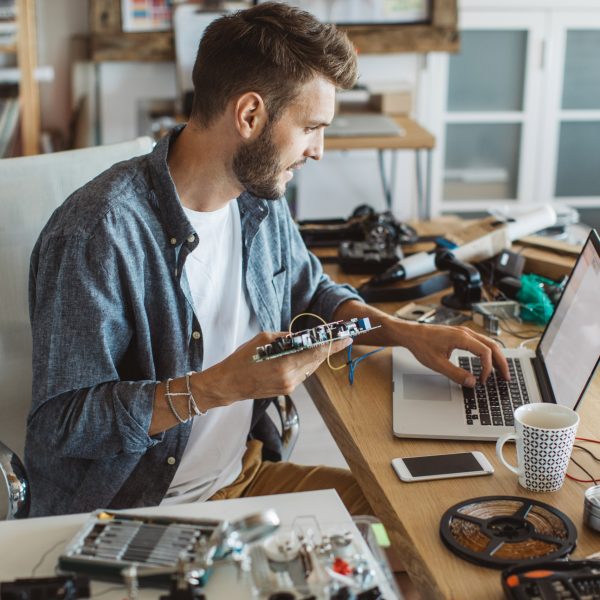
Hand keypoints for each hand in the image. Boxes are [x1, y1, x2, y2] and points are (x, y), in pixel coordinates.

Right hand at [191, 331, 352, 407]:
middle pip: (317, 361)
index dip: (333, 344)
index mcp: (284, 363)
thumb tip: (302, 336)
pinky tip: (305, 356)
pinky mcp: (287, 390)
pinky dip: (305, 363)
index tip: (346, 337)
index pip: (316, 352)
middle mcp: (290, 377)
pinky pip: (302, 374)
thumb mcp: (263, 339)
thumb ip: (286, 337)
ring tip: (324, 344)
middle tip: (340, 338)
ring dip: (317, 356)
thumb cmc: (242, 359)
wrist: (229, 384)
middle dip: (328, 349)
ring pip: (310, 368)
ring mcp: (289, 386)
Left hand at [400, 323, 510, 386]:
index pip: (485, 352)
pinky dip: (488, 352)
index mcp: (461, 337)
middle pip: (492, 346)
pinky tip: (487, 361)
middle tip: (506, 377)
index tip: (483, 380)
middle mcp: (465, 332)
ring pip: (488, 343)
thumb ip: (455, 374)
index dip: (488, 368)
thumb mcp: (437, 364)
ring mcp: (463, 332)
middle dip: (501, 362)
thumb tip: (472, 382)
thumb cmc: (421, 344)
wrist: (411, 333)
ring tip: (500, 371)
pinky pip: (480, 342)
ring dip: (496, 357)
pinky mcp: (460, 334)